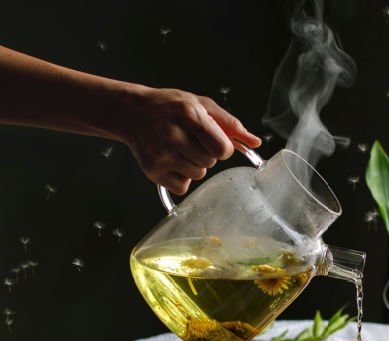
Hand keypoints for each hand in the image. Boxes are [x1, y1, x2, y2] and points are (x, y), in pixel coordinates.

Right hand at [123, 87, 260, 194]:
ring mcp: (161, 155)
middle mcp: (173, 135)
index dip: (220, 148)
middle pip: (210, 163)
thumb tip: (255, 142)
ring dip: (194, 166)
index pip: (222, 149)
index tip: (211, 140)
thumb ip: (230, 124)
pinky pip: (182, 187)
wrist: (133, 113)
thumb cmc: (171, 108)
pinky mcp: (153, 171)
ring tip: (179, 149)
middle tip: (190, 141)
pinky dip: (181, 178)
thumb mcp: (201, 106)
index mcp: (189, 115)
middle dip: (205, 154)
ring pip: (198, 175)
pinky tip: (171, 161)